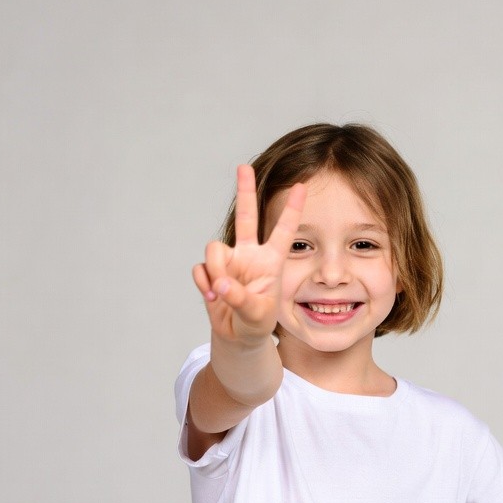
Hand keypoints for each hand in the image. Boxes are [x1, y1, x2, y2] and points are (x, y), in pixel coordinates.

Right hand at [193, 165, 305, 342]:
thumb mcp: (257, 315)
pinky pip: (200, 269)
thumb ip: (240, 298)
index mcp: (271, 261)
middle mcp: (250, 255)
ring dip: (214, 271)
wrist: (238, 336)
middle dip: (245, 191)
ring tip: (220, 294)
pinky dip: (204, 284)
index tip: (302, 185)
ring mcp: (229, 261)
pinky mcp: (211, 272)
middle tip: (243, 167)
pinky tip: (213, 298)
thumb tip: (221, 283)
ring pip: (214, 249)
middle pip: (247, 216)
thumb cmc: (256, 324)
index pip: (284, 231)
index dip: (292, 209)